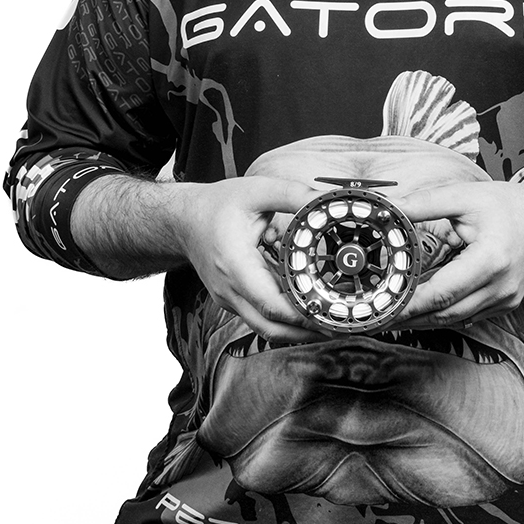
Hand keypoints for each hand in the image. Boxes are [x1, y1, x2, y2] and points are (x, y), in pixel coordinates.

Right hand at [180, 177, 324, 342]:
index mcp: (236, 265)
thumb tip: (324, 201)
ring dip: (297, 329)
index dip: (301, 316)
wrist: (184, 220)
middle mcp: (230, 290)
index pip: (271, 304)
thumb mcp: (257, 191)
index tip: (328, 315)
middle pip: (271, 327)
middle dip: (306, 332)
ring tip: (329, 322)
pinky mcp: (234, 299)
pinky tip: (306, 307)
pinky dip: (285, 317)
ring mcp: (230, 298)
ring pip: (267, 327)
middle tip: (338, 327)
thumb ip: (293, 194)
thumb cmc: (216, 206)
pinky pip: (261, 315)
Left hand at [394, 182, 523, 327]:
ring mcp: (505, 299)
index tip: (385, 308)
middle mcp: (500, 287)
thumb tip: (393, 208)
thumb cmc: (511, 204)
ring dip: (425, 320)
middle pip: (446, 313)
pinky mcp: (506, 302)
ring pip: (456, 319)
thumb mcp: (465, 196)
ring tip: (396, 316)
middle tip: (380, 318)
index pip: (441, 293)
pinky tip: (425, 309)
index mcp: (490, 261)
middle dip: (410, 318)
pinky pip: (470, 315)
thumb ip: (425, 203)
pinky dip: (445, 314)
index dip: (410, 304)